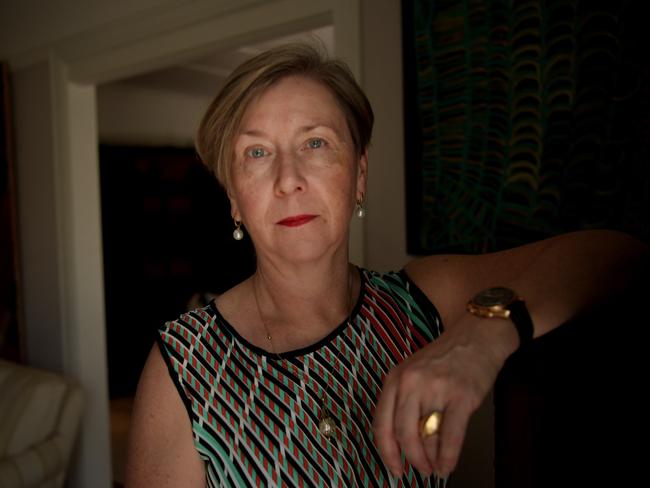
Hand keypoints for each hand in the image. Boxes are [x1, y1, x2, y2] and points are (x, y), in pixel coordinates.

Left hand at [372, 315, 516, 477]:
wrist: (478, 336)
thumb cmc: (447, 358)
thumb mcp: (417, 376)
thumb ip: (410, 407)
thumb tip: (414, 449)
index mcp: (395, 378)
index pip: (381, 423)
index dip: (386, 451)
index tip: (394, 468)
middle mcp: (410, 382)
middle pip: (400, 432)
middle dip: (409, 459)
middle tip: (417, 471)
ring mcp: (435, 388)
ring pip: (423, 436)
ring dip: (428, 460)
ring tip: (434, 469)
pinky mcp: (461, 396)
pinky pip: (450, 435)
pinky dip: (448, 456)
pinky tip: (448, 466)